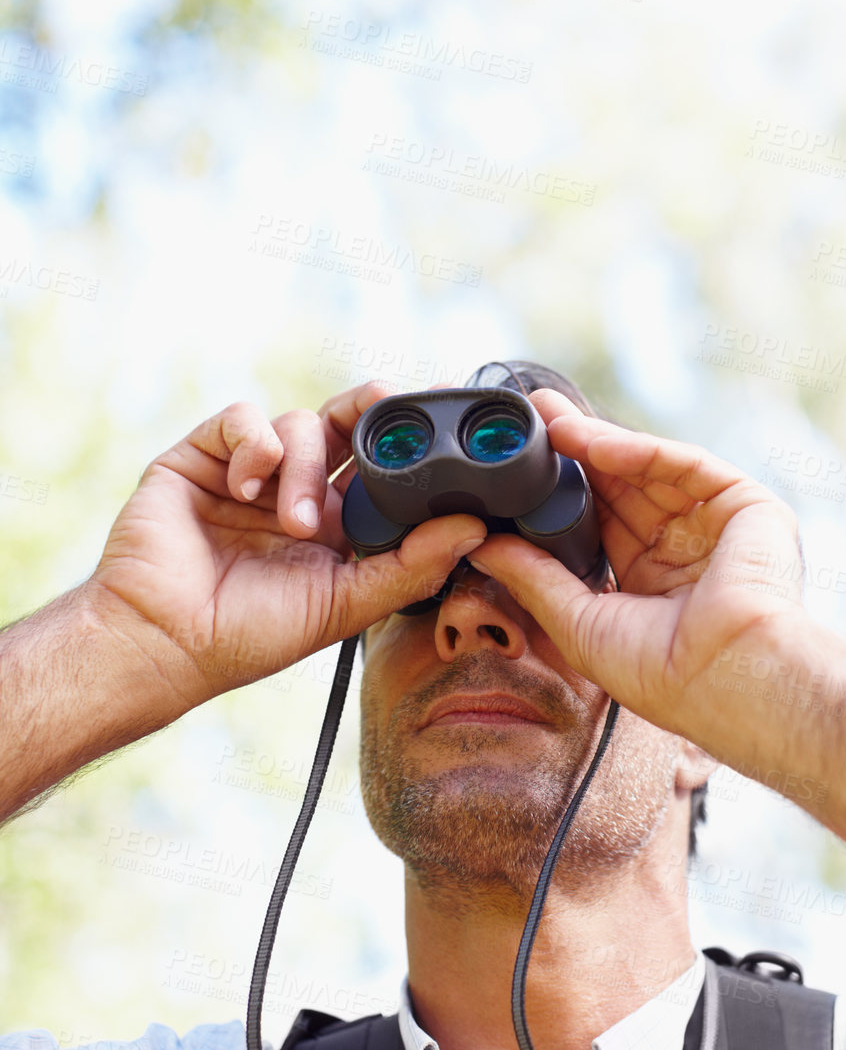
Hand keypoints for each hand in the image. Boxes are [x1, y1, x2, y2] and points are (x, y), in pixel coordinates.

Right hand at [85, 382, 485, 714]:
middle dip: (372, 410)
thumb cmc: (250, 636)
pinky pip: (242, 418)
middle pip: (347, 422)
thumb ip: (411, 566)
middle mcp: (297, 489)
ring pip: (300, 422)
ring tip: (291, 522)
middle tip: (391, 406)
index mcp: (337, 522)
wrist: (164, 642)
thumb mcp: (345, 605)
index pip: (382, 465)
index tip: (447, 416)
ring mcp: (251, 470)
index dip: (410, 441)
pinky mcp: (204, 457)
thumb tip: (476, 528)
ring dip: (302, 466)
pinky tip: (247, 485)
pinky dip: (254, 442)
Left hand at [467, 390, 804, 748]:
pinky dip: (637, 450)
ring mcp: (717, 526)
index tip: (521, 469)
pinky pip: (683, 465)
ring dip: (599, 444)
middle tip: (534, 419)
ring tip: (551, 423)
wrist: (727, 678)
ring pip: (650, 470)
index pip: (601, 524)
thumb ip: (533, 578)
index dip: (563, 494)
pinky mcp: (745, 505)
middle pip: (623, 489)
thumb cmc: (662, 674)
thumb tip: (482, 546)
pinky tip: (593, 442)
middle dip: (577, 454)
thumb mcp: (579, 622)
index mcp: (651, 585)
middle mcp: (686, 552)